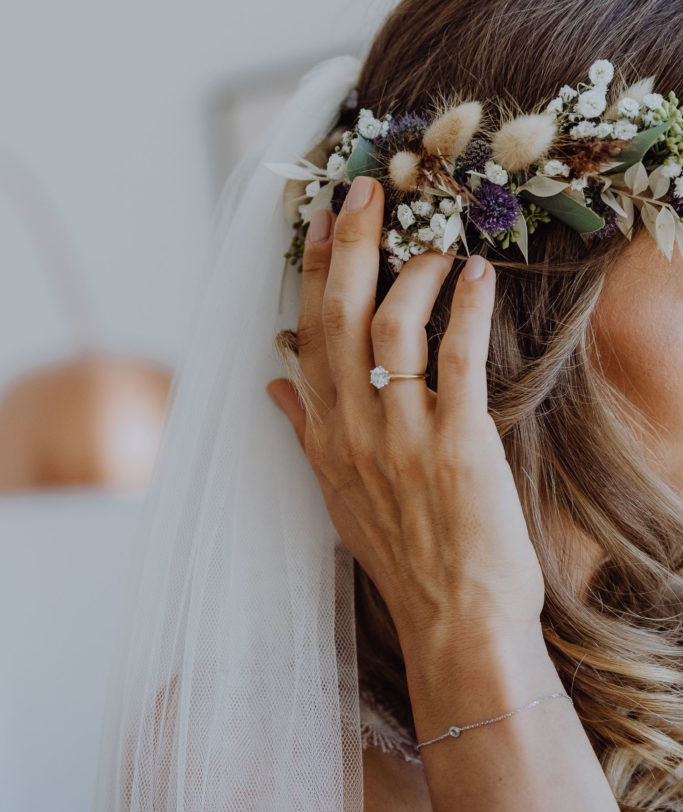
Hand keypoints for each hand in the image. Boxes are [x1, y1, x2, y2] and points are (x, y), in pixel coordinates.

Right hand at [266, 175, 544, 646]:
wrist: (453, 620)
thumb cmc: (401, 556)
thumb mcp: (336, 494)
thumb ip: (304, 431)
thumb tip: (274, 382)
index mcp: (326, 435)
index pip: (309, 334)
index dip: (312, 271)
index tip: (318, 220)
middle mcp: (355, 428)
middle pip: (342, 316)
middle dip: (350, 245)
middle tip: (366, 191)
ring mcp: (404, 435)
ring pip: (395, 327)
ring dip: (414, 273)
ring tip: (435, 243)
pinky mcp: (460, 444)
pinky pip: (459, 360)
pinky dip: (467, 310)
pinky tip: (477, 276)